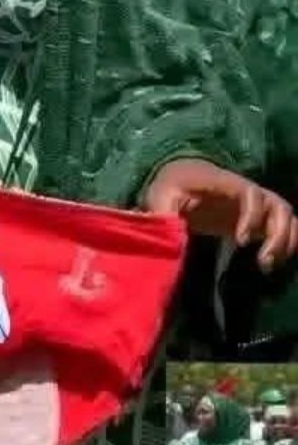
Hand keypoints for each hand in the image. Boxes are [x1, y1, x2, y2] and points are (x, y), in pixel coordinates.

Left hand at [144, 158, 297, 270]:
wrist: (178, 179)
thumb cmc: (169, 186)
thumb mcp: (159, 197)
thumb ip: (163, 214)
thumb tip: (171, 242)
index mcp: (222, 181)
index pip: (250, 192)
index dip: (252, 216)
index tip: (240, 241)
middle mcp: (245, 190)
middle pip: (278, 205)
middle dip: (278, 234)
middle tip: (262, 262)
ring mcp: (254, 203)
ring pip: (285, 216)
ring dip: (285, 241)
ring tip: (266, 265)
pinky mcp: (256, 216)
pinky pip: (283, 225)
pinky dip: (286, 241)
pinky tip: (271, 261)